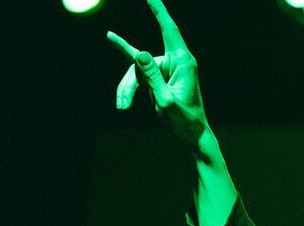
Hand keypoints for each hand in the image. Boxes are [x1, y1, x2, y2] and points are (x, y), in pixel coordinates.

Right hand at [106, 0, 209, 150]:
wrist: (192, 134)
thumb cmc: (184, 119)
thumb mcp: (165, 99)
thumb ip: (152, 76)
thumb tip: (139, 52)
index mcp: (182, 61)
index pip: (169, 28)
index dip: (158, 10)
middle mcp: (175, 60)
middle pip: (141, 60)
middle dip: (130, 83)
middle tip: (123, 105)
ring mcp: (166, 67)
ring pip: (136, 70)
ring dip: (129, 89)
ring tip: (123, 107)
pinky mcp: (160, 75)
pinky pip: (139, 74)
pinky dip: (129, 84)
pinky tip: (112, 39)